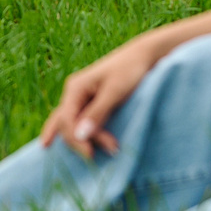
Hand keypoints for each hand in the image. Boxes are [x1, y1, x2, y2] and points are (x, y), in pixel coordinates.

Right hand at [40, 35, 167, 157]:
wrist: (144, 56)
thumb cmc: (130, 70)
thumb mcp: (115, 92)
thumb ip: (97, 113)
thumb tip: (79, 135)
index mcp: (75, 88)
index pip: (65, 120)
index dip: (75, 139)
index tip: (91, 154)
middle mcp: (74, 93)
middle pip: (67, 125)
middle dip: (82, 141)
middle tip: (109, 150)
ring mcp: (82, 98)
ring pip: (73, 125)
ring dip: (89, 140)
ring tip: (113, 148)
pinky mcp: (92, 103)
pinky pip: (82, 122)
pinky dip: (89, 135)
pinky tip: (89, 146)